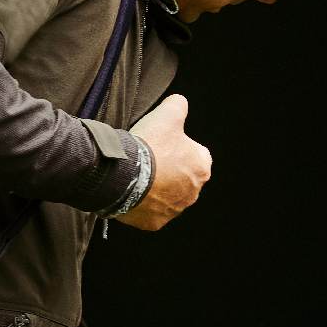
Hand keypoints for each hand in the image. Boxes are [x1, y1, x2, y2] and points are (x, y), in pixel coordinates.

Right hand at [113, 94, 211, 231]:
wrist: (125, 175)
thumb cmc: (150, 146)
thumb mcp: (168, 113)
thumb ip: (179, 105)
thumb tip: (180, 103)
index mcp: (202, 167)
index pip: (196, 155)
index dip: (179, 147)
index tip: (163, 144)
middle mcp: (193, 193)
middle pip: (181, 178)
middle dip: (168, 171)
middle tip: (149, 161)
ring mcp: (174, 211)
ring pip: (166, 197)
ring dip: (156, 189)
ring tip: (138, 176)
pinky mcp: (155, 223)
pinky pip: (150, 213)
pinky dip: (143, 204)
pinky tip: (132, 192)